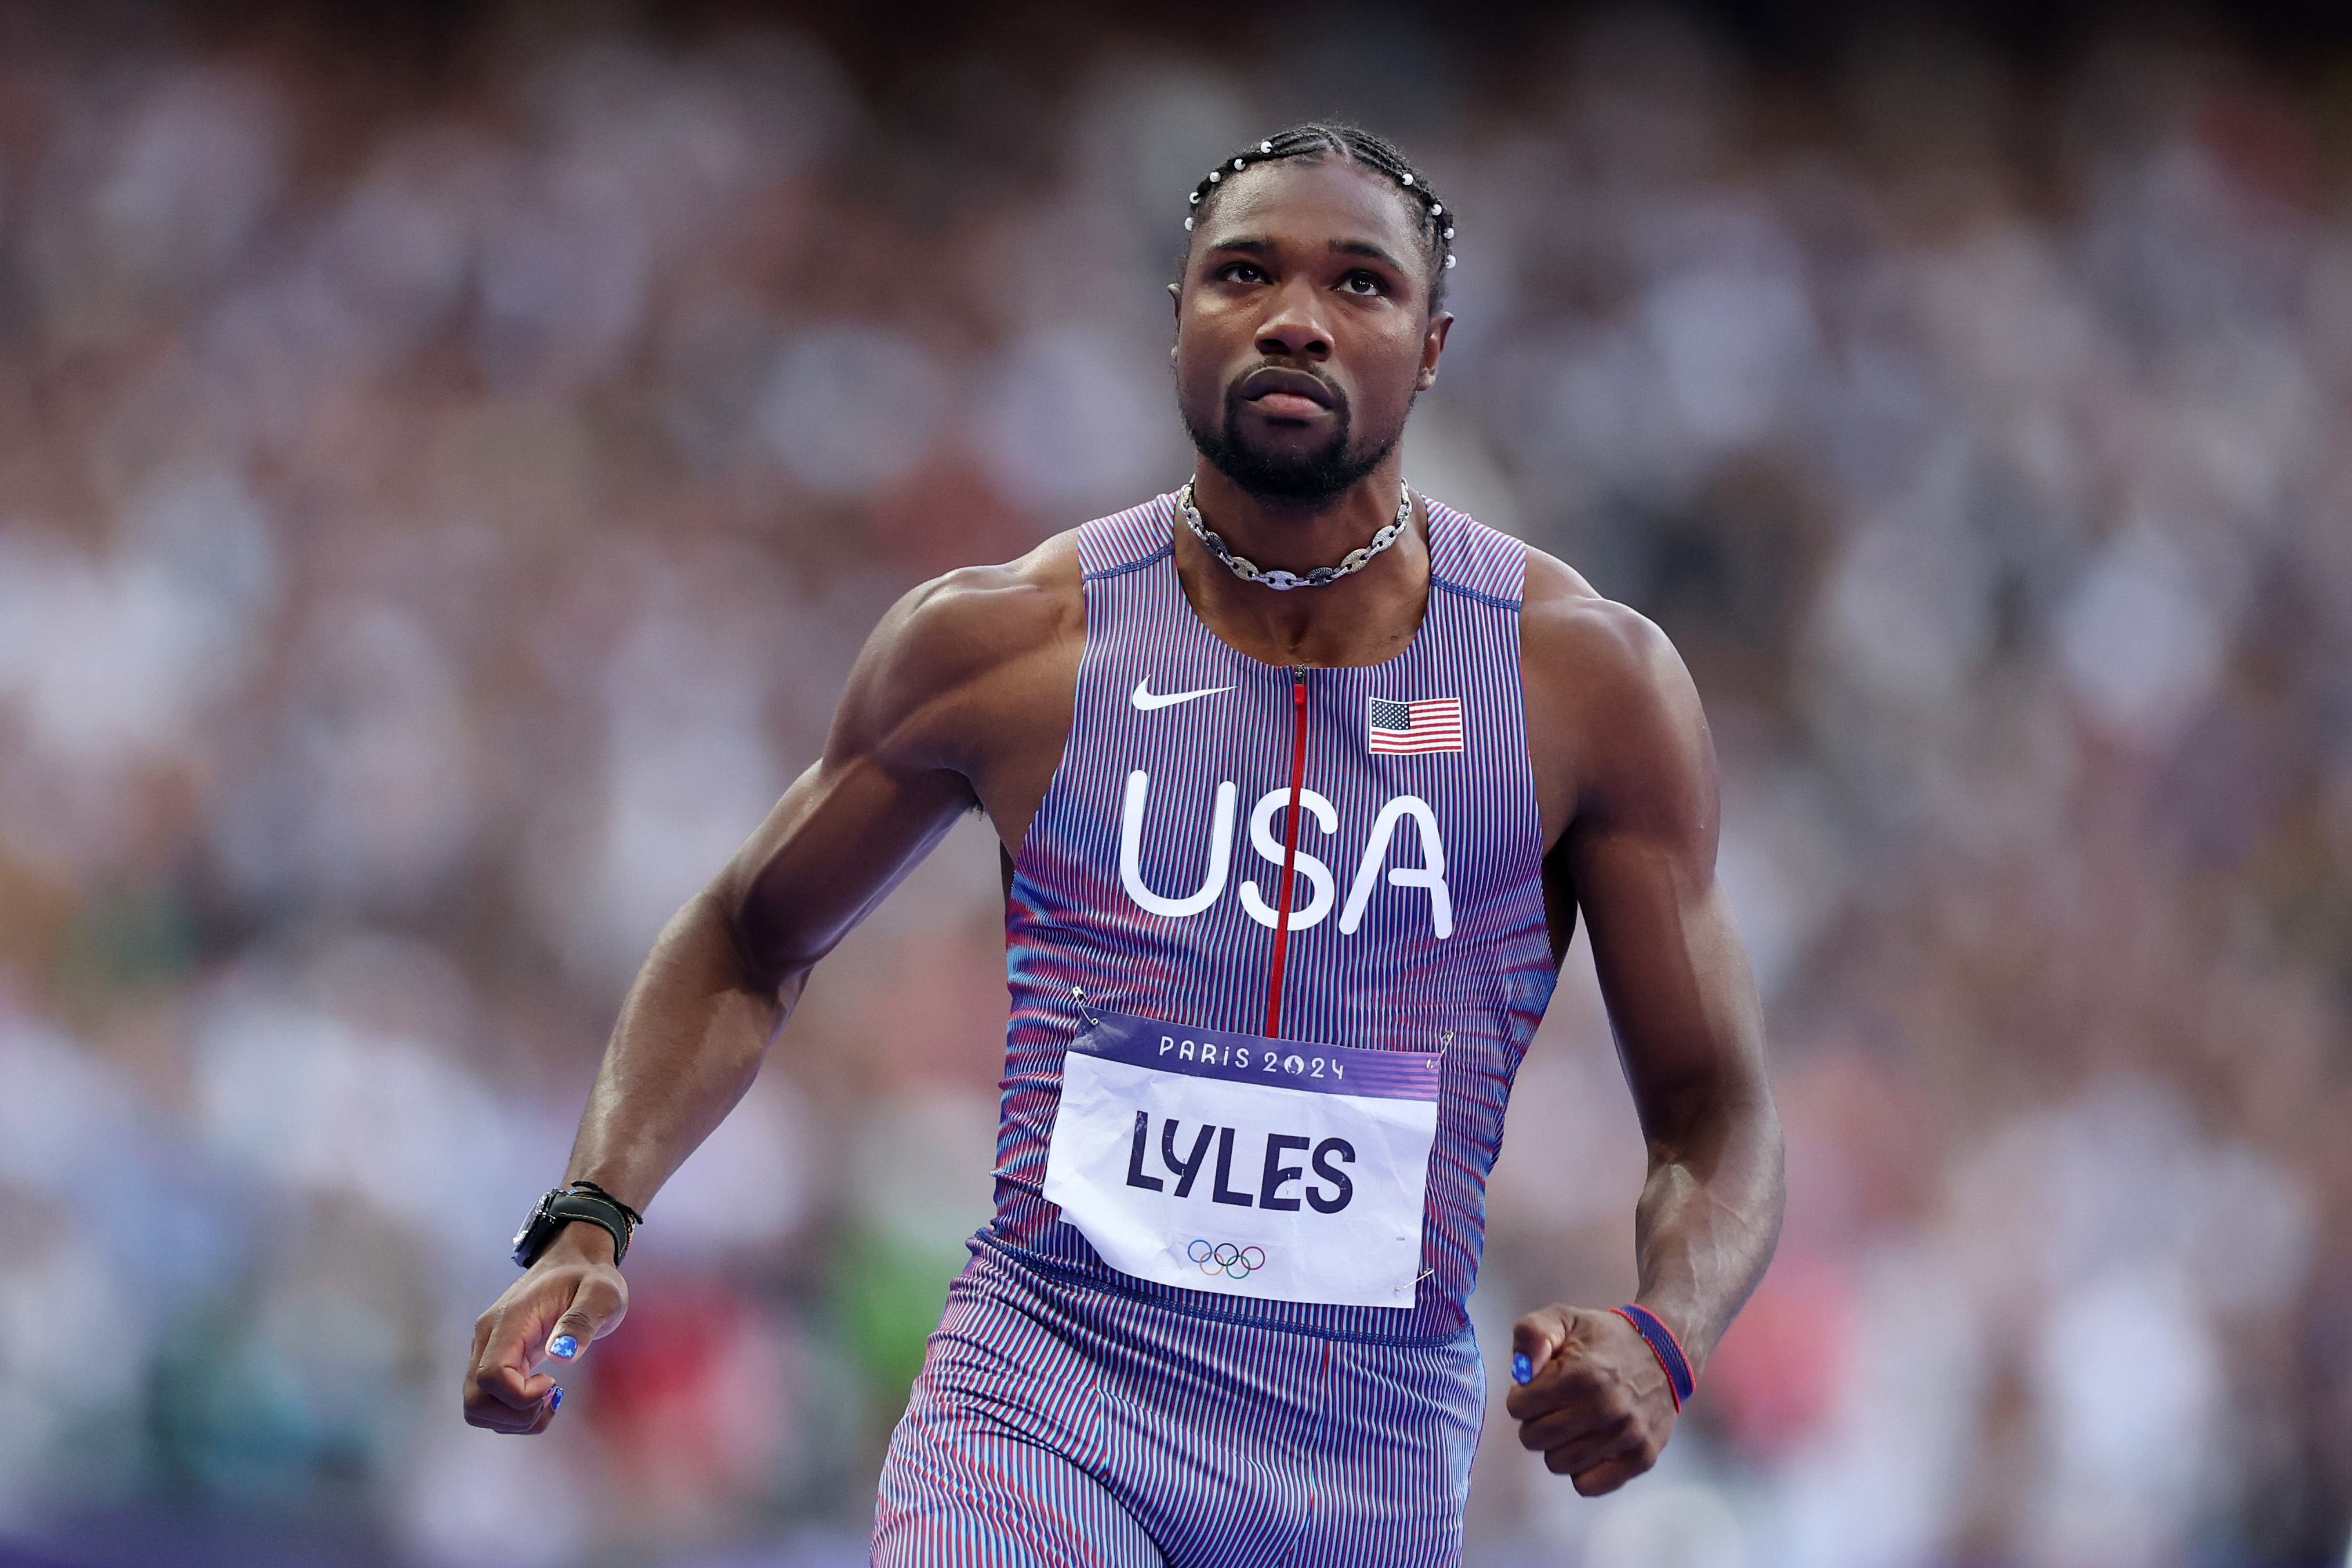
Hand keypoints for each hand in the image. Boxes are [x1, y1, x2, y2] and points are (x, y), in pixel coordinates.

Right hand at [462, 1223, 627, 1433]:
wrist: (574, 1260)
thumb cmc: (589, 1277)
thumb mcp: (601, 1294)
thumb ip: (581, 1321)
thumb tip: (561, 1355)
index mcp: (510, 1321)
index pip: (492, 1376)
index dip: (521, 1396)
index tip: (555, 1383)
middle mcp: (488, 1337)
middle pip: (476, 1400)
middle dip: (516, 1416)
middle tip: (551, 1399)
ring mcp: (487, 1349)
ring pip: (477, 1408)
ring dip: (514, 1419)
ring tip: (549, 1399)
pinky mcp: (495, 1359)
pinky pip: (489, 1402)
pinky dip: (513, 1414)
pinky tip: (543, 1396)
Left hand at [1504, 1304, 1679, 1494]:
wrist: (1664, 1350)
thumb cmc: (1605, 1338)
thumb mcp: (1564, 1318)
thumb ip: (1532, 1334)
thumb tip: (1521, 1373)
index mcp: (1581, 1375)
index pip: (1517, 1407)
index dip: (1523, 1395)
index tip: (1540, 1386)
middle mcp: (1605, 1410)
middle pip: (1533, 1439)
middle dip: (1536, 1421)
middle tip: (1556, 1406)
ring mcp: (1626, 1437)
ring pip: (1557, 1464)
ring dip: (1558, 1445)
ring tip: (1575, 1422)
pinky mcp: (1642, 1458)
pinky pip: (1588, 1485)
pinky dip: (1582, 1469)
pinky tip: (1590, 1444)